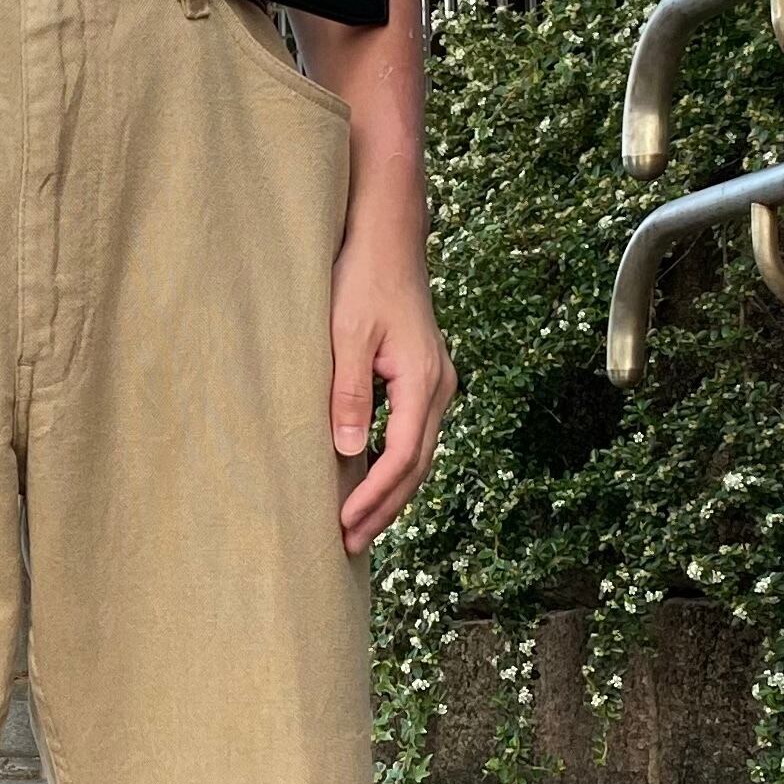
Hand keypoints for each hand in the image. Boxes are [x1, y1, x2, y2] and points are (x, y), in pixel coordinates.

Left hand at [330, 231, 454, 553]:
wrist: (387, 239)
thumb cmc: (361, 280)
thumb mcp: (345, 335)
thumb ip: (348, 393)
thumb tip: (349, 452)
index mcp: (423, 380)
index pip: (402, 456)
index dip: (374, 496)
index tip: (344, 524)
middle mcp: (439, 387)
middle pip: (417, 466)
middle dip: (384, 509)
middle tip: (349, 545)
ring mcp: (436, 383)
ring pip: (419, 454)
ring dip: (391, 493)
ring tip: (359, 527)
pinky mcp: (424, 378)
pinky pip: (414, 435)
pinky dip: (394, 466)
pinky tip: (370, 483)